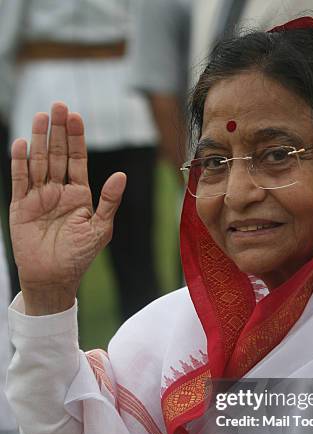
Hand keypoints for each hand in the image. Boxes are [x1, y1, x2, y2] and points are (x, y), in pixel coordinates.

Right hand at [10, 102, 125, 313]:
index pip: (77, 160)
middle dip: (58, 130)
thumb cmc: (79, 256)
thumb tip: (121, 175)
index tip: (76, 116)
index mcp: (79, 194)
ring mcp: (38, 196)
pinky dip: (20, 163)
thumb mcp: (100, 229)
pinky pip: (19, 180)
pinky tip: (22, 144)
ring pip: (38, 162)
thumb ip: (109, 202)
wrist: (53, 277)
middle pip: (57, 154)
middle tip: (58, 106)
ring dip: (39, 139)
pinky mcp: (20, 206)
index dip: (76, 138)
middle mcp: (58, 191)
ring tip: (41, 116)